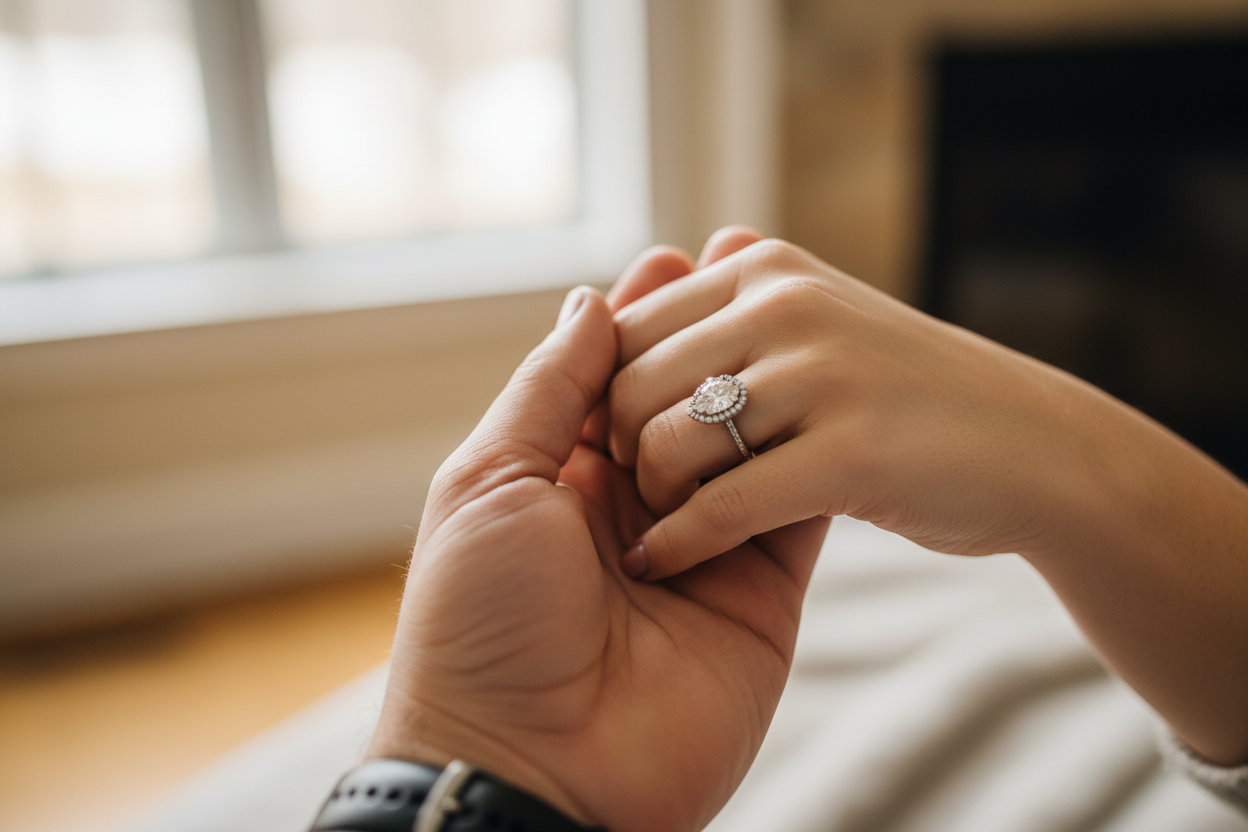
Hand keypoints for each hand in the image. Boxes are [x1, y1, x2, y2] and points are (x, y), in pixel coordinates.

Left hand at [368, 282, 829, 831]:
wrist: (537, 770)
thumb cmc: (486, 624)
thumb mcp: (491, 486)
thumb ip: (548, 391)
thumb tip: (594, 304)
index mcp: (559, 474)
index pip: (614, 370)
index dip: (644, 315)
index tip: (679, 254)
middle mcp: (632, 503)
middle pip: (686, 395)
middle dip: (698, 350)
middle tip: (717, 313)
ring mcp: (700, 548)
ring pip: (745, 443)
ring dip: (747, 403)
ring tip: (759, 370)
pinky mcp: (758, 594)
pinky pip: (788, 512)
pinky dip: (793, 469)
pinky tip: (809, 418)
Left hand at [607, 231, 1247, 765]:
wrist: (1037, 453)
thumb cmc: (909, 400)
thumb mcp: (820, 323)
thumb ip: (730, 305)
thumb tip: (641, 271)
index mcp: (763, 268)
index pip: (621, 328)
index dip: (603, 398)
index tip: (619, 449)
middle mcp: (783, 305)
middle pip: (631, 385)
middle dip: (621, 449)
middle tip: (645, 493)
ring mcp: (822, 375)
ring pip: (668, 442)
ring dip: (650, 498)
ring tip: (665, 523)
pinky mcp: (853, 455)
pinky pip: (722, 506)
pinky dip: (678, 543)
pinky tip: (663, 564)